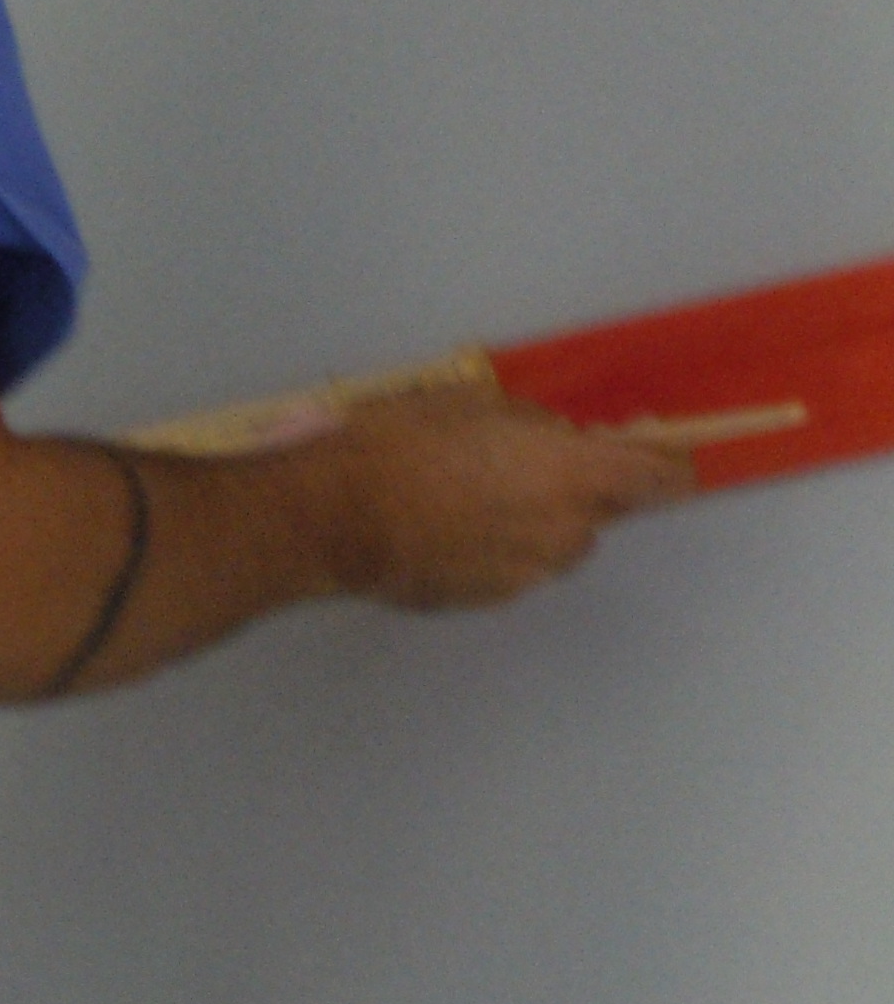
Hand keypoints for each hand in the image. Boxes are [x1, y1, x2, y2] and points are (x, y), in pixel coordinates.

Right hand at [327, 388, 694, 613]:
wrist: (334, 516)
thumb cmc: (402, 446)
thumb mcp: (477, 405)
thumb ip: (535, 429)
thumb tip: (553, 442)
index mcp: (576, 475)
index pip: (661, 479)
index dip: (668, 468)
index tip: (666, 462)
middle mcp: (565, 531)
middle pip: (604, 514)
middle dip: (580, 492)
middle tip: (528, 470)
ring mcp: (526, 572)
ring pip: (555, 544)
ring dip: (535, 524)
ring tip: (474, 501)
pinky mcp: (488, 597)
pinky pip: (511, 568)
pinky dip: (494, 550)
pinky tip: (447, 529)